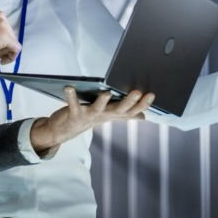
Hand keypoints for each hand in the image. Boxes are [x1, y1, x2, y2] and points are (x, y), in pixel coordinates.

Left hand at [29, 87, 154, 156]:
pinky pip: (72, 104)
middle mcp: (103, 116)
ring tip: (107, 93)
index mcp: (112, 114)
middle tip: (137, 92)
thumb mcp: (109, 115)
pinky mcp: (74, 114)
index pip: (132, 111)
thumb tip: (143, 116)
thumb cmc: (89, 117)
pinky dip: (71, 96)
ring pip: (97, 110)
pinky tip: (69, 87)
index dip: (142, 104)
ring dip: (102, 102)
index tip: (151, 94)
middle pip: (119, 110)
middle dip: (129, 102)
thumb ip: (125, 114)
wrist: (65, 130)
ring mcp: (88, 116)